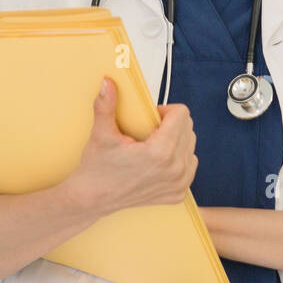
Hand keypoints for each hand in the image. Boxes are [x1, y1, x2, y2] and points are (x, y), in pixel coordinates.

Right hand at [70, 78, 196, 215]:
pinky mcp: (178, 193)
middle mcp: (175, 169)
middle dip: (170, 124)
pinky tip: (159, 161)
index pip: (182, 114)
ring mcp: (179, 183)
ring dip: (176, 140)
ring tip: (152, 146)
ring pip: (190, 145)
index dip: (165, 110)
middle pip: (188, 127)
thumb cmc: (97, 168)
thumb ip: (106, 105)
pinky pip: (190, 164)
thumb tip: (108, 82)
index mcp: (161, 152)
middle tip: (148, 132)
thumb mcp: (101, 134)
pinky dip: (178, 159)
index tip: (150, 118)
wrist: (92, 199)